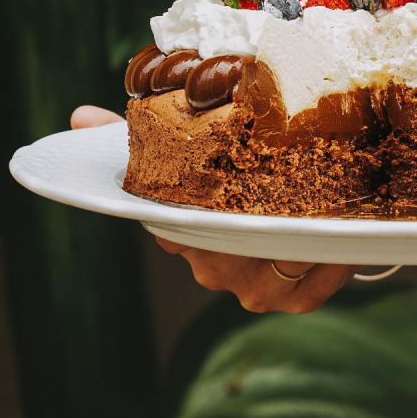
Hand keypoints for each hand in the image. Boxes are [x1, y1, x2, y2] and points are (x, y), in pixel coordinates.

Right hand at [71, 104, 355, 312]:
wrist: (312, 222)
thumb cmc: (241, 181)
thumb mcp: (196, 152)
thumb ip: (143, 137)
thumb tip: (77, 117)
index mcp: (182, 233)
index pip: (175, 218)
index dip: (193, 194)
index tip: (216, 168)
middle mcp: (212, 267)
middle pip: (225, 241)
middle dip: (251, 207)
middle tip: (275, 171)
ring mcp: (254, 288)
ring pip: (272, 258)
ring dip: (298, 227)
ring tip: (318, 191)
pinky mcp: (296, 300)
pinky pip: (313, 282)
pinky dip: (330, 257)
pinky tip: (339, 230)